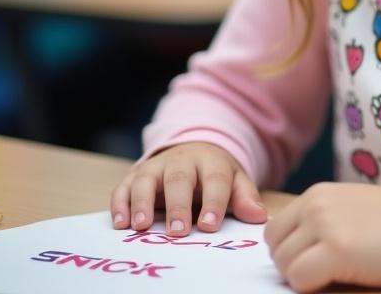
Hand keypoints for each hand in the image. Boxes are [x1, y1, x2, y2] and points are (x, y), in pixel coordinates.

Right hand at [110, 141, 265, 235]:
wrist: (193, 150)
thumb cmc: (215, 175)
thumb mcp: (235, 180)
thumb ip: (245, 198)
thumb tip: (260, 218)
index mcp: (211, 161)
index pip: (215, 179)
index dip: (214, 201)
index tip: (211, 224)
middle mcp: (182, 160)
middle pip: (179, 179)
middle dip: (178, 205)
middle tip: (178, 231)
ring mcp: (156, 166)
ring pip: (147, 179)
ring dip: (142, 203)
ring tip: (142, 226)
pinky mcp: (136, 175)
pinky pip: (124, 186)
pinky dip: (120, 203)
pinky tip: (121, 223)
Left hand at [265, 183, 380, 291]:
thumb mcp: (346, 208)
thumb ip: (317, 219)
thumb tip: (289, 247)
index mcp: (317, 194)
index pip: (275, 229)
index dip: (289, 250)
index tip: (311, 258)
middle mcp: (315, 205)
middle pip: (275, 247)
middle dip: (292, 264)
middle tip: (321, 269)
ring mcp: (324, 225)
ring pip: (284, 265)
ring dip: (302, 276)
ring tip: (333, 271)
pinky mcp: (335, 250)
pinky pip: (299, 279)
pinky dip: (312, 285)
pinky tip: (339, 276)